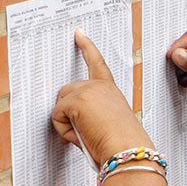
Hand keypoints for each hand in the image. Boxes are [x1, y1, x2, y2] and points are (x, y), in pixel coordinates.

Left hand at [52, 29, 151, 165]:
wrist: (128, 151)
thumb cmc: (124, 144)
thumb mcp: (109, 124)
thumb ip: (93, 116)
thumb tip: (75, 123)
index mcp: (111, 91)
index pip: (98, 64)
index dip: (87, 47)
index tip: (80, 34)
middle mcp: (100, 87)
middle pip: (67, 92)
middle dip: (68, 113)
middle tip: (85, 131)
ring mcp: (87, 91)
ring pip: (61, 105)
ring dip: (67, 123)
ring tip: (87, 135)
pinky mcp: (76, 100)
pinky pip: (57, 117)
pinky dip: (65, 130)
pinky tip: (82, 135)